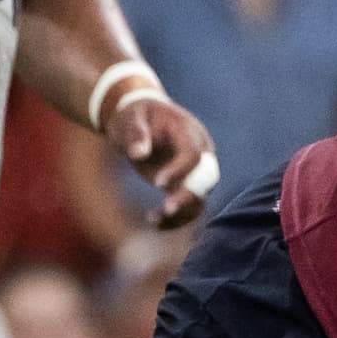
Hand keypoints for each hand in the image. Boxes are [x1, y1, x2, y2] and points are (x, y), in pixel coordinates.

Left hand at [106, 89, 217, 227]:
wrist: (140, 122)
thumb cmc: (135, 116)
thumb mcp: (130, 118)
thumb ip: (135, 133)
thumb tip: (139, 154)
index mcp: (188, 131)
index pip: (193, 154)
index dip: (180, 170)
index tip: (158, 183)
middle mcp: (199, 151)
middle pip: (206, 178)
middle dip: (189, 196)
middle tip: (167, 209)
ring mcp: (196, 169)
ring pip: (200, 195)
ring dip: (181, 212)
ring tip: (152, 218)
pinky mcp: (186, 183)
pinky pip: (190, 205)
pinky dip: (175, 217)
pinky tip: (153, 221)